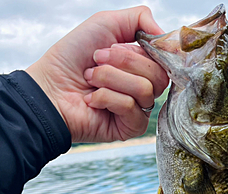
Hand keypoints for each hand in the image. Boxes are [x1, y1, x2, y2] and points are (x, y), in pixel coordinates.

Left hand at [26, 6, 168, 142]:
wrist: (48, 88)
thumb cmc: (72, 57)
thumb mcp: (106, 23)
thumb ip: (140, 19)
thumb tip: (167, 36)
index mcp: (142, 66)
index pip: (164, 59)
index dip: (145, 50)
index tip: (116, 45)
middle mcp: (143, 88)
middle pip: (158, 75)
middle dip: (123, 62)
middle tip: (97, 61)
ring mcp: (139, 110)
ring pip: (145, 89)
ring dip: (110, 78)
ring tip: (90, 79)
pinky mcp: (130, 129)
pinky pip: (131, 108)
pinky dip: (106, 98)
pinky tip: (92, 100)